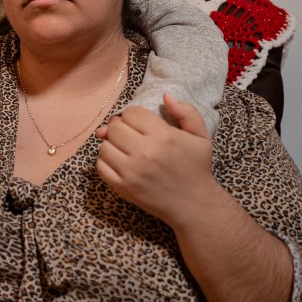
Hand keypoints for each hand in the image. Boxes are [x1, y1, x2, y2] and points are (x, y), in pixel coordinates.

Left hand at [94, 94, 218, 225]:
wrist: (195, 205)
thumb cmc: (197, 168)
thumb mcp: (201, 137)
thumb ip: (186, 112)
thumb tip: (165, 96)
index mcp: (164, 136)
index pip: (131, 113)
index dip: (133, 115)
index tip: (138, 123)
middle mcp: (146, 152)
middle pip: (115, 127)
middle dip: (120, 127)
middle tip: (130, 135)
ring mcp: (132, 171)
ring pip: (104, 145)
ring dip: (112, 144)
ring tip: (125, 149)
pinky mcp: (123, 187)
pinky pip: (100, 166)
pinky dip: (106, 162)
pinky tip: (119, 162)